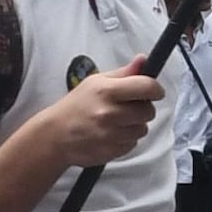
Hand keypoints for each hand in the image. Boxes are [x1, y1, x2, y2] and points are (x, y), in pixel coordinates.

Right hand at [21, 67, 161, 172]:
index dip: (156, 89)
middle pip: (148, 111)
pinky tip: (111, 134)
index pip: (146, 87)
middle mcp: (109, 113)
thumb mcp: (96, 82)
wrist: (56, 135)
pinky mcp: (111, 151)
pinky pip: (133, 144)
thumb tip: (144, 60)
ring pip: (142, 129)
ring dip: (135, 125)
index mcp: (107, 91)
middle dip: (143, 108)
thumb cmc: (77, 105)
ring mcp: (110, 135)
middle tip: (129, 107)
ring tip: (117, 122)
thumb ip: (123, 73)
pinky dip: (126, 139)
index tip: (155, 91)